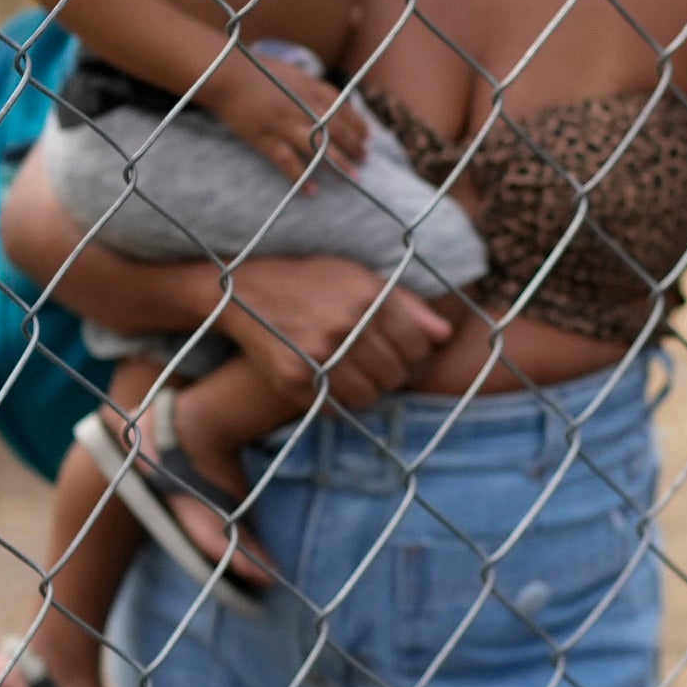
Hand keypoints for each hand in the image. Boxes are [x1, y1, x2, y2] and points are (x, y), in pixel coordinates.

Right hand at [207, 43, 365, 177]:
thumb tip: (327, 101)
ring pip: (318, 146)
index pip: (341, 107)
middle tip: (364, 160)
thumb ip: (309, 86)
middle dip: (354, 146)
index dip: (357, 123)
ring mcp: (283, 122)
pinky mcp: (264, 137)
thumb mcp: (289, 71)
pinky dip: (300, 176)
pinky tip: (311, 190)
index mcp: (307, 86)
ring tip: (352, 177)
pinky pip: (287, 161)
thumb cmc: (254, 69)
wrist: (223, 72)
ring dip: (338, 163)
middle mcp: (300, 104)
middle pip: (335, 129)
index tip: (367, 136)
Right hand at [216, 251, 451, 407]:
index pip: (417, 346)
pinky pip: (335, 409)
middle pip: (395, 375)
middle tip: (372, 362)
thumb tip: (444, 334)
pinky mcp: (293, 378)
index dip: (413, 353)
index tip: (399, 350)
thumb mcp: (358, 277)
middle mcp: (345, 325)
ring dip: (366, 391)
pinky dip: (336, 401)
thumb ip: (406, 305)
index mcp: (367, 295)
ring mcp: (318, 354)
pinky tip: (326, 380)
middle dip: (390, 372)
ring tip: (352, 373)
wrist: (242, 289)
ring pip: (368, 397)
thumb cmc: (310, 281)